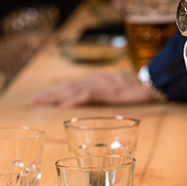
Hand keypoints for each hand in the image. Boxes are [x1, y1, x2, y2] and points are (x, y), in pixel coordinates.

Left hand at [31, 71, 156, 107]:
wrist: (152, 82)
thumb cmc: (136, 89)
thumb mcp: (117, 92)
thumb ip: (106, 96)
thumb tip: (97, 104)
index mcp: (96, 81)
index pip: (72, 85)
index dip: (56, 90)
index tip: (42, 97)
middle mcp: (95, 80)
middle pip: (68, 86)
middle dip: (51, 93)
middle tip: (34, 100)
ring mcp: (100, 84)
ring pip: (73, 89)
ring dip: (56, 95)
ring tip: (42, 101)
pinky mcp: (107, 91)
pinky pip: (87, 95)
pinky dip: (74, 100)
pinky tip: (63, 105)